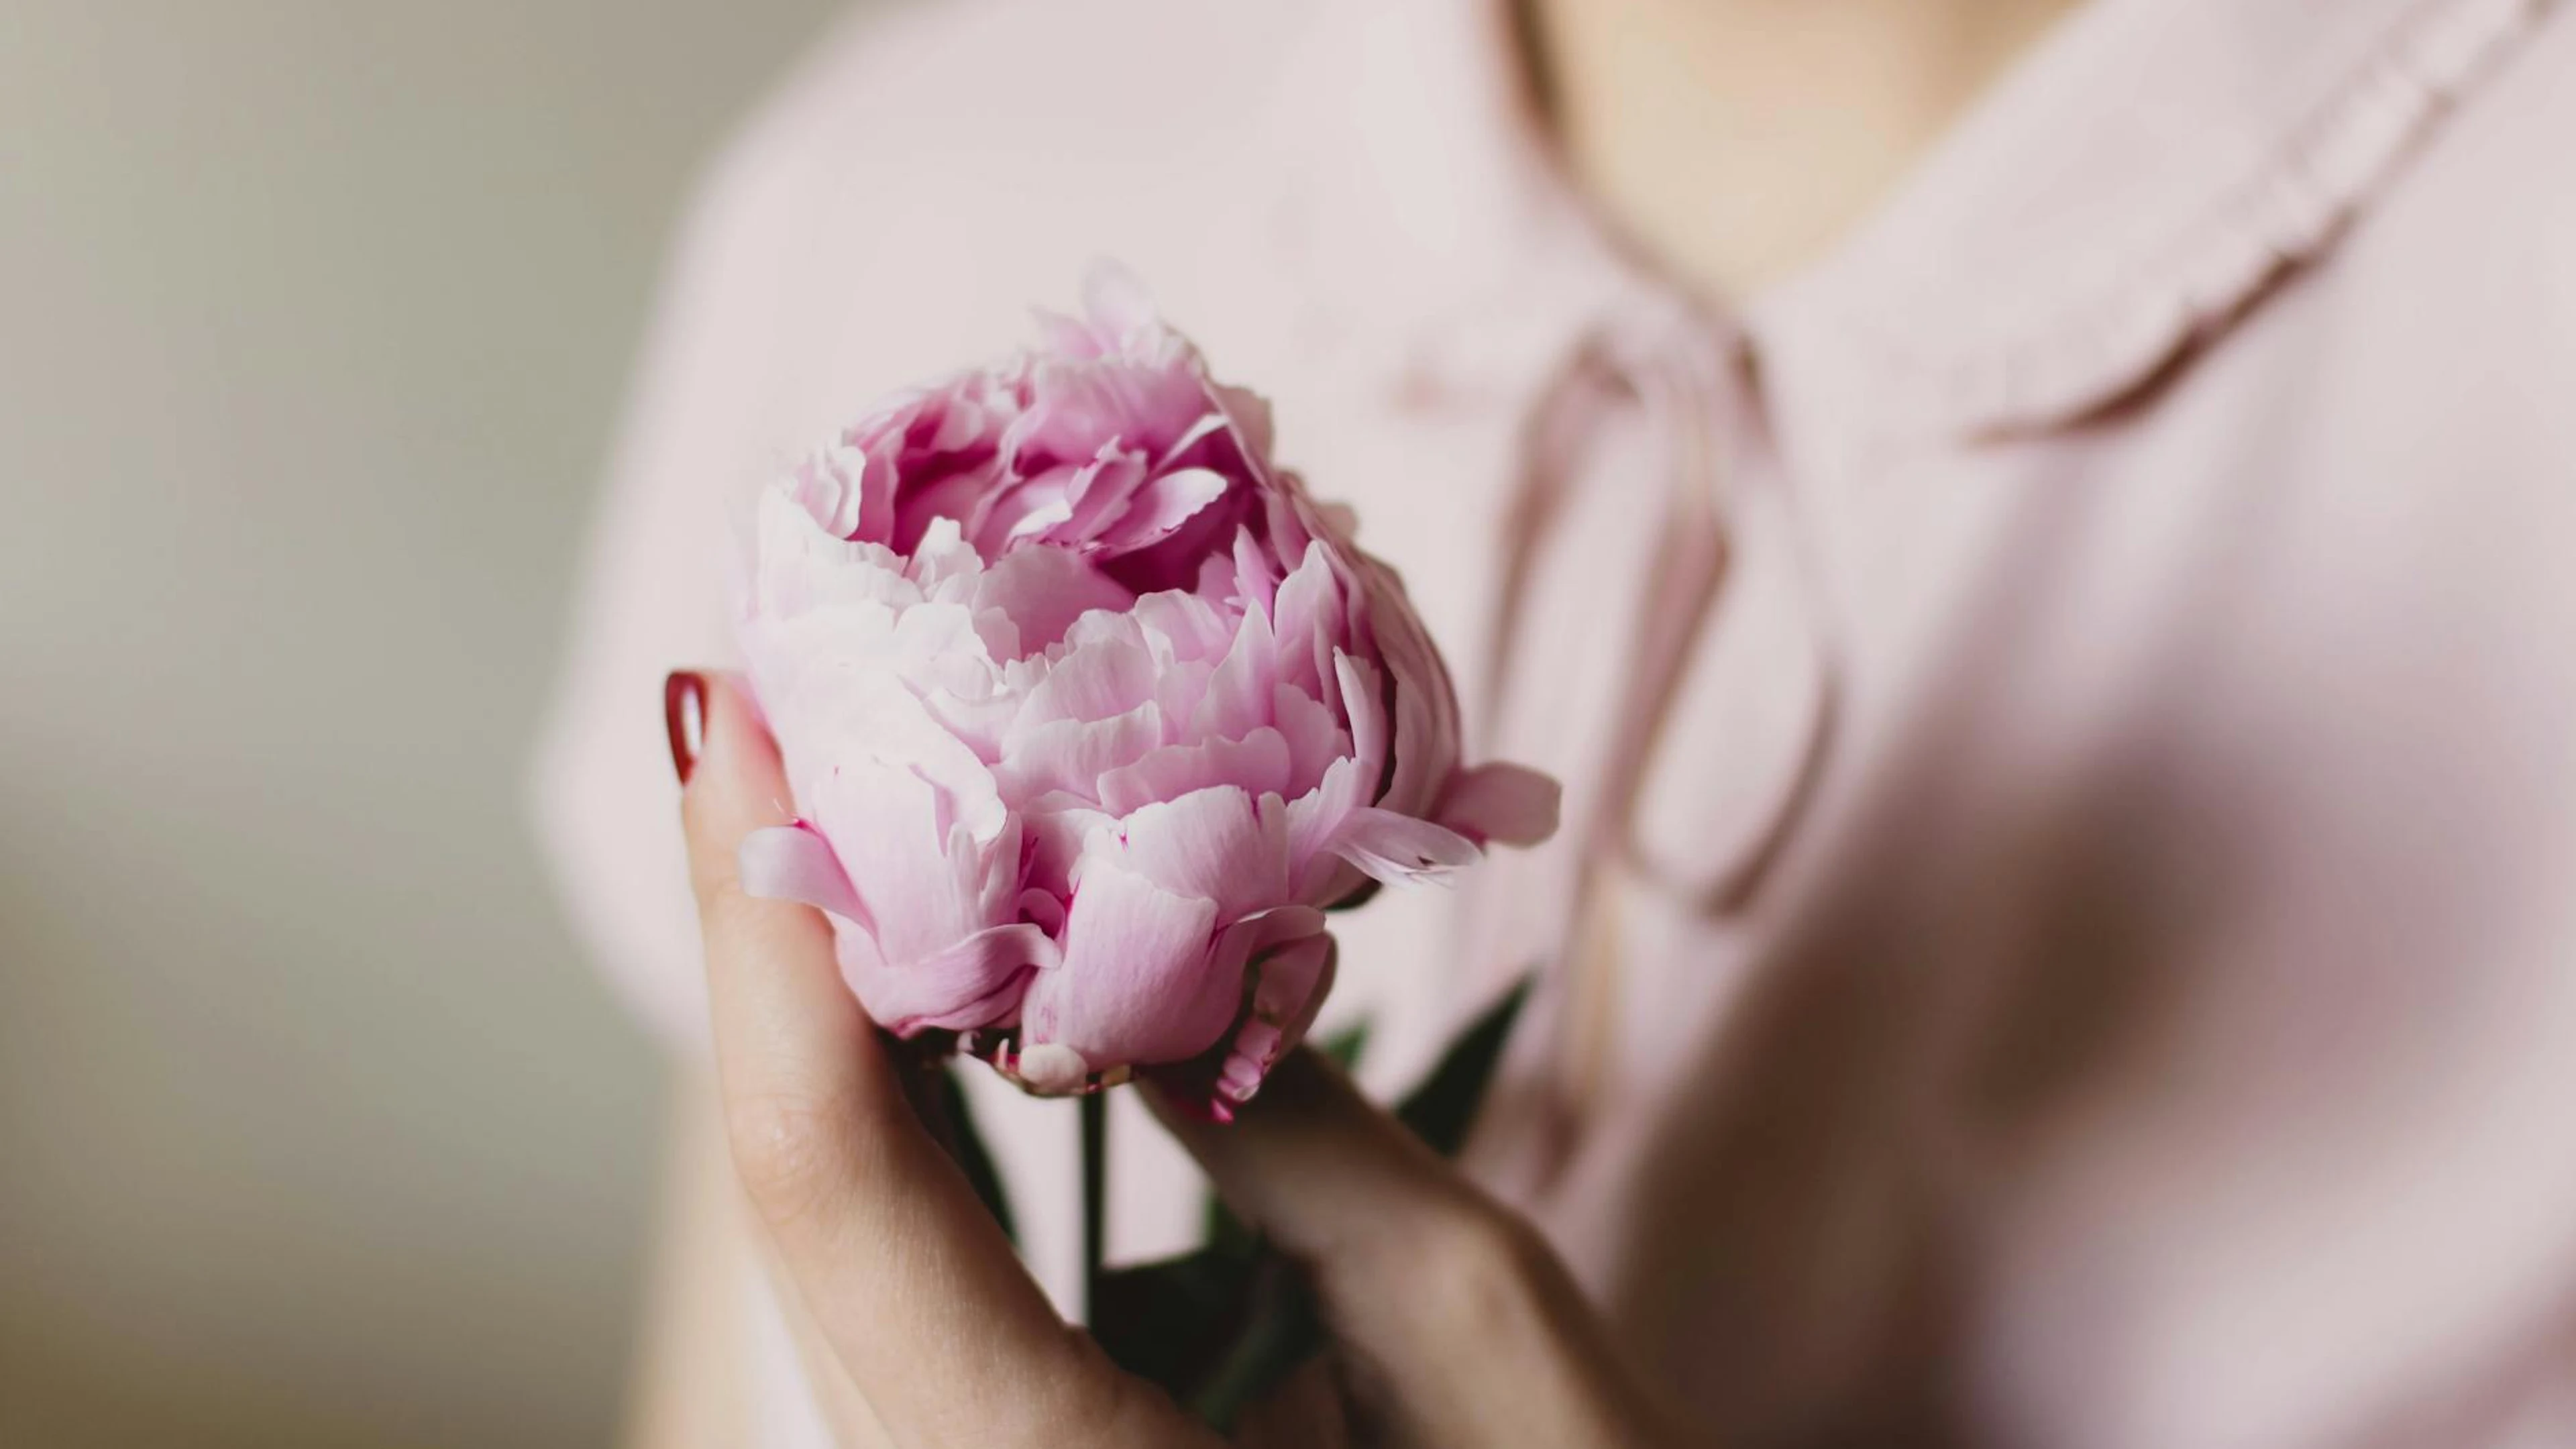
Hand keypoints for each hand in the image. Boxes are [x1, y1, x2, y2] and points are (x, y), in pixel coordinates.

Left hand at [672, 671, 1688, 1446]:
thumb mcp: (1456, 1308)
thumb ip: (1285, 1116)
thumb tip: (1169, 927)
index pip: (840, 1181)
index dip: (778, 935)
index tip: (753, 726)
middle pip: (806, 1191)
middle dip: (776, 936)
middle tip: (769, 711)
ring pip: (838, 1230)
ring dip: (819, 1009)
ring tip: (824, 801)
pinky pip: (907, 1274)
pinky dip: (895, 1108)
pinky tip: (913, 976)